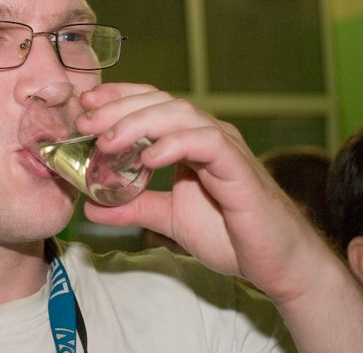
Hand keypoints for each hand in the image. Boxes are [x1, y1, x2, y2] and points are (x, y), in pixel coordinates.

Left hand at [76, 83, 324, 303]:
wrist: (276, 265)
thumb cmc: (230, 235)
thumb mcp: (168, 217)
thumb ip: (132, 207)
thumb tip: (91, 207)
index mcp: (190, 140)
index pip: (152, 103)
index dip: (119, 97)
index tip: (86, 104)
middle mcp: (208, 135)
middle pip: (160, 102)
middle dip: (119, 108)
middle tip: (86, 123)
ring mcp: (225, 148)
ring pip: (180, 114)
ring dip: (139, 123)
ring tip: (108, 142)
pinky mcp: (239, 169)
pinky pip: (207, 143)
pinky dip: (175, 144)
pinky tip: (149, 159)